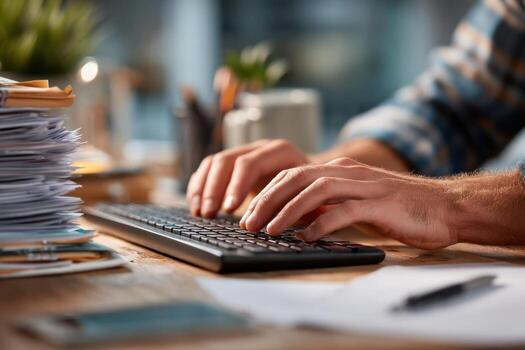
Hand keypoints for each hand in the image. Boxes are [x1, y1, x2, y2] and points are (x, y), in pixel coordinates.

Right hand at [186, 139, 307, 217]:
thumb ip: (305, 206)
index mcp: (280, 151)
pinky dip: (199, 187)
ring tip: (200, 213)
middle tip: (209, 214)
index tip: (229, 210)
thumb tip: (296, 222)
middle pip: (227, 160)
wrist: (314, 176)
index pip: (250, 163)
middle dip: (214, 189)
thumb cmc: (315, 189)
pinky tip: (196, 207)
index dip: (236, 186)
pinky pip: (208, 169)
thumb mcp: (315, 195)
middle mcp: (259, 148)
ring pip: (214, 163)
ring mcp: (244, 152)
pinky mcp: (233, 164)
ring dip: (203, 188)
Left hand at [240, 157, 524, 248]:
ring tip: (269, 230)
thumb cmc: (397, 208)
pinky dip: (322, 223)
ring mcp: (363, 186)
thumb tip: (295, 219)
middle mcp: (347, 172)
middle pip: (296, 179)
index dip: (266, 193)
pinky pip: (344, 211)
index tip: (247, 214)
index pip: (291, 175)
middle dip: (267, 200)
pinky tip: (306, 237)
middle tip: (247, 223)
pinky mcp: (379, 203)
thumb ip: (327, 206)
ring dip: (288, 211)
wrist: (443, 206)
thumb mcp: (354, 203)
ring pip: (315, 191)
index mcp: (338, 170)